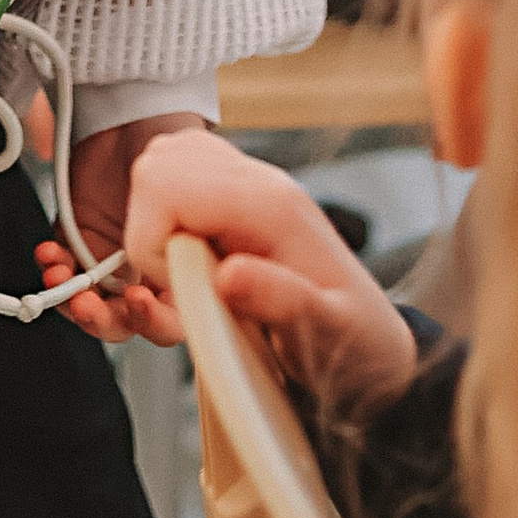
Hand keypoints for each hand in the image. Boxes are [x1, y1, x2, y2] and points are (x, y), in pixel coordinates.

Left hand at [33, 113, 212, 339]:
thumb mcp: (184, 192)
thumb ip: (184, 231)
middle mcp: (144, 270)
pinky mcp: (74, 239)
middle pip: (126, 321)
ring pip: (89, 303)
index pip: (174, 316)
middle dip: (103, 319)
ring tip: (59, 275)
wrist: (131, 112)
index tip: (138, 299)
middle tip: (86, 304)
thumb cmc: (167, 147)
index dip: (156, 321)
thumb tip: (176, 268)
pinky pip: (61, 266)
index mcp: (181, 266)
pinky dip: (52, 265)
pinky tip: (48, 254)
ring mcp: (106, 258)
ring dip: (70, 299)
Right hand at [56, 126, 419, 409]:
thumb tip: (229, 276)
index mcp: (270, 206)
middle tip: (175, 289)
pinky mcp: (231, 203)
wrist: (376, 347)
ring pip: (156, 172)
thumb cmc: (357, 343)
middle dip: (141, 236)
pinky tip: (182, 268)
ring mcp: (241, 189)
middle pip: (153, 170)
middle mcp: (253, 184)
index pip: (165, 186)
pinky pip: (170, 187)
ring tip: (179, 281)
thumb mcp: (329, 333)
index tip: (173, 294)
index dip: (149, 247)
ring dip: (147, 230)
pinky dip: (158, 226)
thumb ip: (282, 302)